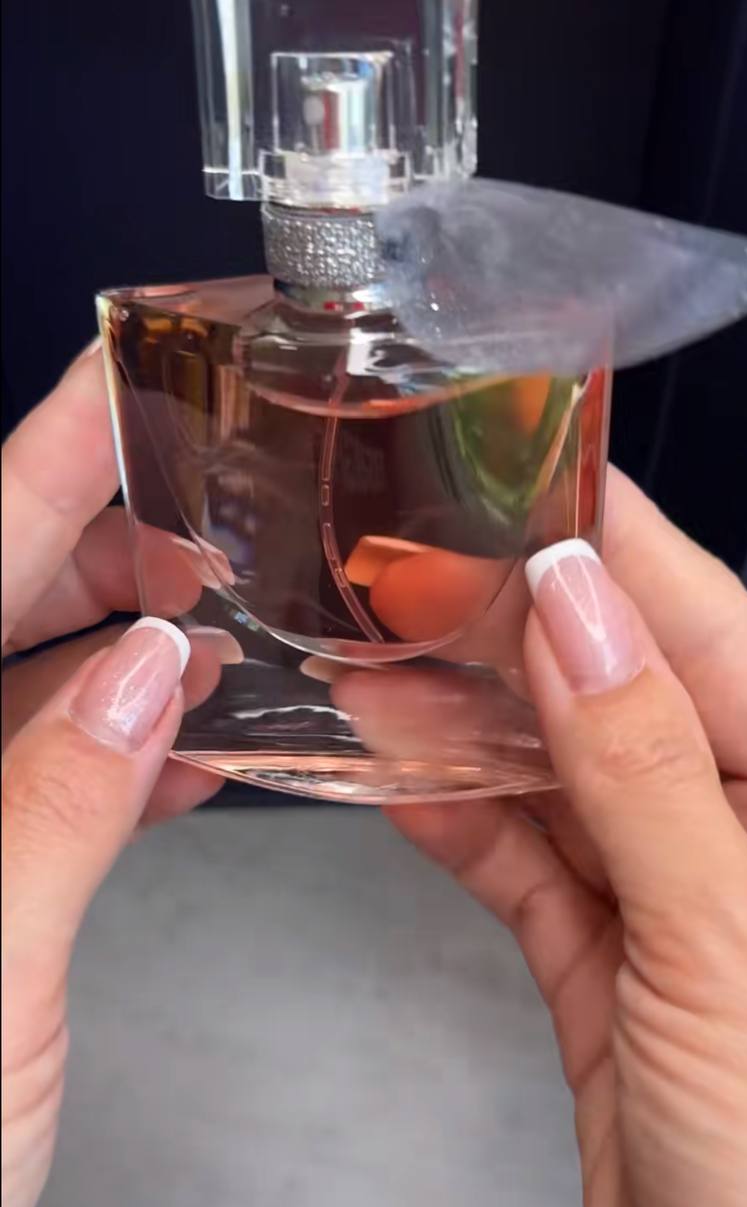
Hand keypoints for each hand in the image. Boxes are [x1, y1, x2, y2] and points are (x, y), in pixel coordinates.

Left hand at [1, 346, 225, 1206]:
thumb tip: (146, 676)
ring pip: (36, 690)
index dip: (50, 448)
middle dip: (113, 537)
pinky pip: (47, 776)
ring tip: (227, 602)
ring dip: (135, 645)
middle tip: (217, 490)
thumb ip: (52, 806)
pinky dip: (121, 747)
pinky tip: (187, 738)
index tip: (122, 362)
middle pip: (3, 603)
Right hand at [391, 469, 746, 1206]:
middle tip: (395, 576)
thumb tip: (578, 603)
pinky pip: (529, 861)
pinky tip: (399, 775)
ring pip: (556, 771)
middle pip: (613, 686)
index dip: (596, 545)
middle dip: (504, 634)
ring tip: (368, 669)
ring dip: (463, 727)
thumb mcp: (731, 941)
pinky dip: (462, 821)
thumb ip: (643, 764)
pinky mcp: (612, 959)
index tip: (498, 477)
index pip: (699, 621)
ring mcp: (677, 890)